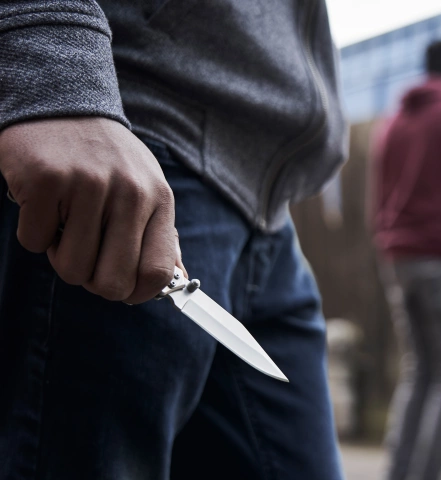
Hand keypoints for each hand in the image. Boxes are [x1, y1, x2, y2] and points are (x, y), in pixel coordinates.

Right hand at [0, 117, 181, 303]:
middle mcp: (129, 193)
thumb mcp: (147, 189)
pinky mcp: (46, 181)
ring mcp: (88, 186)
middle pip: (112, 282)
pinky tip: (46, 203)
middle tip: (86, 256)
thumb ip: (161, 236)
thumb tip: (176, 281)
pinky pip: (35, 242)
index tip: (123, 290)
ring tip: (67, 222)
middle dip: (94, 281)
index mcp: (159, 200)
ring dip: (61, 255)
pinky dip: (35, 231)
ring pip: (71, 268)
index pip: (157, 272)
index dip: (136, 293)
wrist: (63, 103)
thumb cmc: (107, 158)